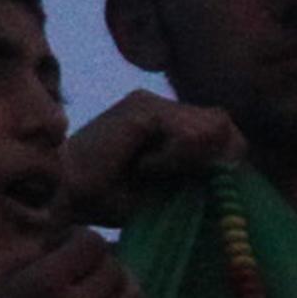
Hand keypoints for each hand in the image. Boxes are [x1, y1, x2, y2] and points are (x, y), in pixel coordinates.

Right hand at [0, 229, 145, 297]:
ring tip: (96, 285)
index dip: (77, 235)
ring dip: (120, 284)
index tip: (59, 242)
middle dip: (98, 258)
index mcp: (45, 285)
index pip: (92, 244)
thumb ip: (16, 255)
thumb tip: (50, 245)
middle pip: (116, 269)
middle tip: (75, 262)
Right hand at [61, 91, 243, 225]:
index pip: (223, 128)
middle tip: (172, 176)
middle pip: (222, 124)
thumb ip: (198, 169)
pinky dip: (176, 157)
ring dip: (191, 158)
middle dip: (211, 156)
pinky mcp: (141, 108)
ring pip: (212, 127)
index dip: (223, 155)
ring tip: (153, 170)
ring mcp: (149, 102)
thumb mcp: (168, 186)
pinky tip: (146, 166)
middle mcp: (160, 104)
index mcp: (167, 120)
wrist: (65, 190)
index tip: (192, 181)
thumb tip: (231, 161)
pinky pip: (189, 135)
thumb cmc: (113, 195)